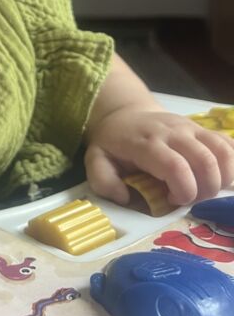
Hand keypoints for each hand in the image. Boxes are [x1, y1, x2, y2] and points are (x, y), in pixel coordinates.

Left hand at [84, 107, 233, 205]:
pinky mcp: (202, 129)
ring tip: (207, 191)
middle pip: (205, 161)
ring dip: (222, 178)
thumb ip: (103, 180)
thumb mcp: (96, 160)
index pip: (175, 166)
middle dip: (206, 190)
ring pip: (222, 151)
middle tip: (192, 200)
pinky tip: (221, 179)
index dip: (183, 190)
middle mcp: (172, 132)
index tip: (174, 200)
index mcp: (146, 143)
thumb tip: (125, 197)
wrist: (125, 115)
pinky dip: (231, 165)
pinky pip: (228, 144)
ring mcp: (191, 128)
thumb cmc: (113, 144)